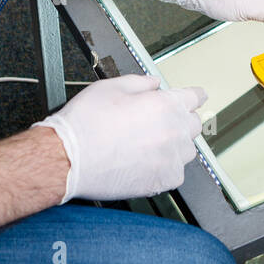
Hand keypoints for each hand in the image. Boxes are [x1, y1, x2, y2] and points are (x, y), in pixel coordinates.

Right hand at [32, 75, 205, 201]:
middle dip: (181, 119)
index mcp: (164, 105)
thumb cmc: (85, 124)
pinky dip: (166, 167)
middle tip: (161, 121)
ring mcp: (169, 160)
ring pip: (186, 150)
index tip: (195, 98)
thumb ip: (140, 82)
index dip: (193, 96)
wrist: (68, 158)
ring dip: (175, 144)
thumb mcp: (110, 86)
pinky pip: (175, 173)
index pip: (195, 97)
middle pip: (193, 124)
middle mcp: (173, 132)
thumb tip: (153, 83)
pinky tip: (146, 161)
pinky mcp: (161, 181)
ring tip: (150, 143)